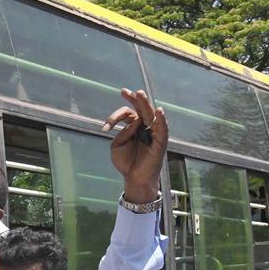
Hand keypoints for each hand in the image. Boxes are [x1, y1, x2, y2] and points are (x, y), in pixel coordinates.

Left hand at [102, 88, 168, 204]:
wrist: (134, 178)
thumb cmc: (126, 162)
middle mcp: (144, 127)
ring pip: (151, 115)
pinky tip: (159, 111)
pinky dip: (161, 120)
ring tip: (139, 93)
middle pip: (140, 109)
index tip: (105, 127)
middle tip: (124, 91)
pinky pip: (163, 128)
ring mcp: (153, 133)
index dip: (115, 117)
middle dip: (133, 99)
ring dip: (145, 104)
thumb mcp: (117, 146)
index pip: (126, 114)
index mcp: (133, 126)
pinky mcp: (160, 141)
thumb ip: (123, 133)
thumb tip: (134, 122)